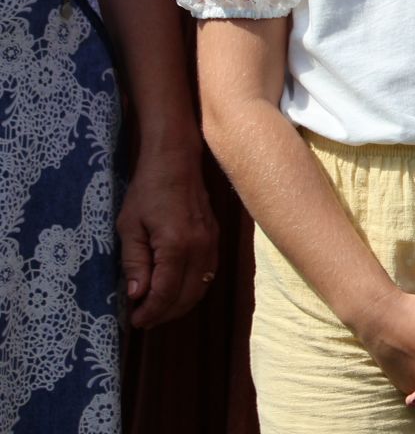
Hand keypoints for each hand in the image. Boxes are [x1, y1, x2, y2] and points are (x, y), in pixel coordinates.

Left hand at [117, 142, 217, 327]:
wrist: (176, 164)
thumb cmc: (147, 193)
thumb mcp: (129, 227)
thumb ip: (134, 263)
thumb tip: (137, 296)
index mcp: (176, 245)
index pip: (166, 292)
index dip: (150, 312)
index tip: (135, 321)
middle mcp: (200, 248)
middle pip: (187, 296)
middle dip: (165, 314)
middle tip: (144, 319)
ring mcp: (212, 243)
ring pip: (201, 288)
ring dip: (180, 304)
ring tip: (158, 309)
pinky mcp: (215, 239)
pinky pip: (208, 274)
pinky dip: (193, 289)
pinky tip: (176, 290)